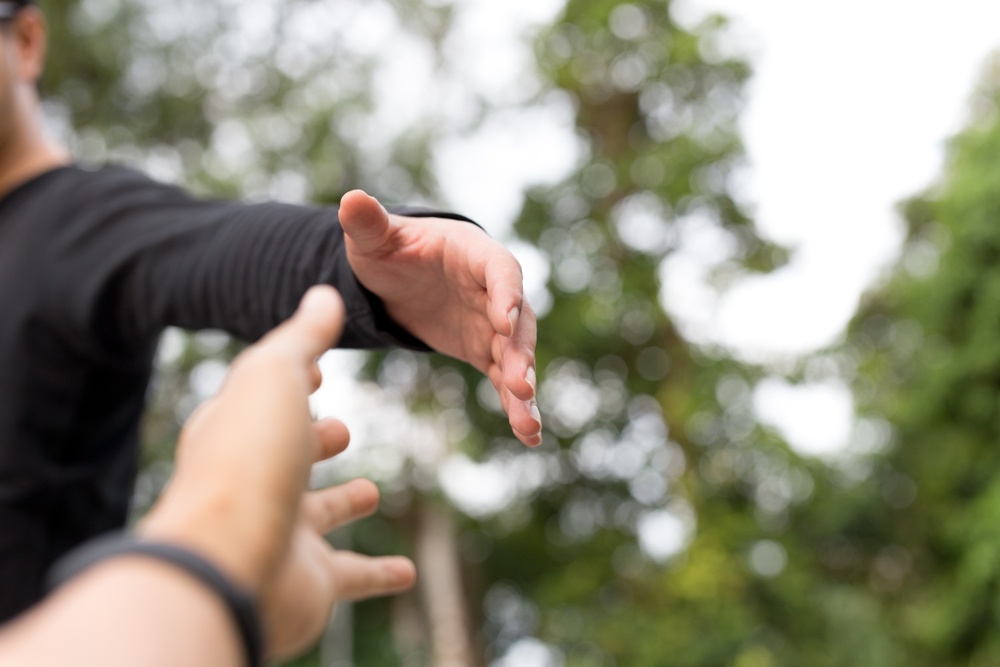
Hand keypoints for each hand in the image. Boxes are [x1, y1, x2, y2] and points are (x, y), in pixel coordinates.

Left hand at [140, 286, 415, 659]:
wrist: (230, 566)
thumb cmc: (247, 460)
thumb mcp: (275, 376)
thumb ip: (302, 338)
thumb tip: (321, 293)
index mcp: (236, 429)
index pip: (264, 395)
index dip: (291, 379)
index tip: (319, 372)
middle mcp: (253, 481)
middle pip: (286, 454)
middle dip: (314, 439)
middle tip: (341, 431)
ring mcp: (281, 531)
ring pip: (318, 513)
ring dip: (343, 502)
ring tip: (370, 491)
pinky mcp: (309, 578)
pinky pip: (353, 573)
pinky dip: (381, 572)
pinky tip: (407, 572)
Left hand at [339, 189, 541, 445]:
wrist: (396, 277)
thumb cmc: (388, 248)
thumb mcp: (373, 238)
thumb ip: (368, 223)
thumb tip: (351, 198)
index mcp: (474, 253)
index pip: (499, 270)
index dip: (505, 293)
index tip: (505, 319)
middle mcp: (493, 289)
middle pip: (517, 320)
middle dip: (520, 352)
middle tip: (522, 383)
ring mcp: (492, 324)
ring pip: (515, 356)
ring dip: (524, 388)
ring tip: (529, 425)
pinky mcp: (484, 351)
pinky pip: (504, 379)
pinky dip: (517, 406)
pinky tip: (529, 436)